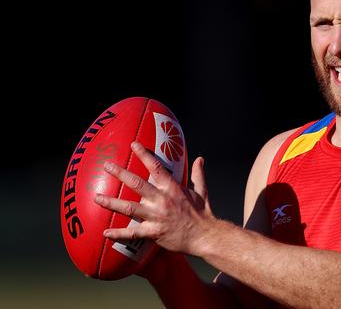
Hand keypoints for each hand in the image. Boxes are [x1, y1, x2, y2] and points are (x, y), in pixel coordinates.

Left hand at [94, 142, 215, 255]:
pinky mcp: (154, 232)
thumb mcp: (202, 191)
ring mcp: (156, 216)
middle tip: (106, 166)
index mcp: (173, 188)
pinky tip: (105, 232)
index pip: (156, 167)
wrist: (205, 236)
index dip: (144, 154)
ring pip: (128, 208)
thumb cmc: (203, 214)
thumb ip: (198, 174)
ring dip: (111, 202)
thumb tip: (200, 159)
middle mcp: (162, 200)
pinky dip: (118, 233)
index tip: (133, 144)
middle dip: (120, 173)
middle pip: (136, 184)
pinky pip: (132, 233)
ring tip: (96, 197)